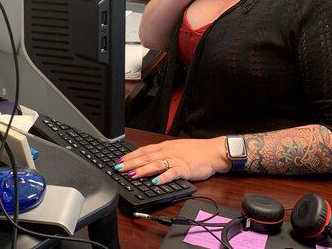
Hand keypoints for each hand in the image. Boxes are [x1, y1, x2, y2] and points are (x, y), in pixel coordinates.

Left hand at [114, 137, 230, 184]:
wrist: (213, 152)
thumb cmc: (196, 151)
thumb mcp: (176, 149)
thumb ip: (162, 154)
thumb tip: (148, 159)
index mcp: (165, 147)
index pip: (144, 150)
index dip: (130, 156)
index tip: (119, 161)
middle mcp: (168, 152)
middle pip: (146, 157)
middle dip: (131, 163)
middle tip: (118, 168)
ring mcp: (176, 160)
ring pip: (156, 164)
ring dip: (143, 170)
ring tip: (132, 175)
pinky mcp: (184, 169)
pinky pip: (172, 173)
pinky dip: (163, 178)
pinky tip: (155, 182)